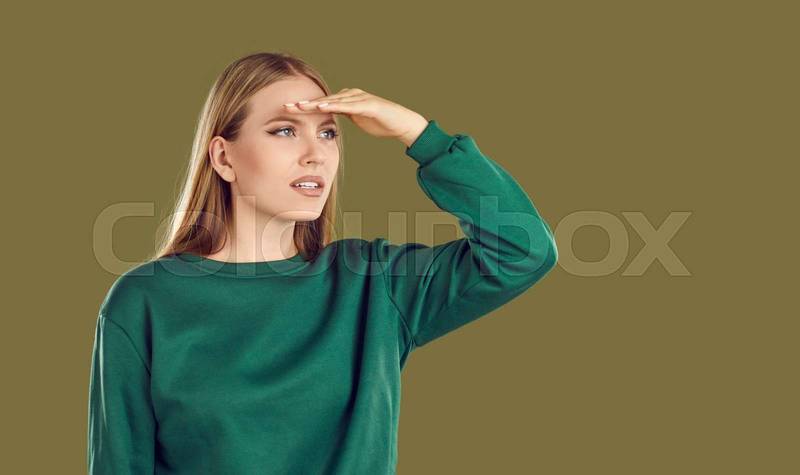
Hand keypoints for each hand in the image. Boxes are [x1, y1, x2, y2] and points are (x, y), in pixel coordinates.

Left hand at [283, 88, 429, 147]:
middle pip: (323, 100)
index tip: (287, 110)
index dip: (305, 107)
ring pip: (333, 100)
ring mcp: (360, 98)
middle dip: (304, 104)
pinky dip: (335, 105)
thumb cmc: (382, 123)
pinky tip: (322, 106)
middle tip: (285, 106)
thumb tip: (330, 120)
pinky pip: (349, 105)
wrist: (403, 124)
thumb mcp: (358, 120)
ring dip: (315, 103)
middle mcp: (351, 95)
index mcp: (347, 100)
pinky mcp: (369, 104)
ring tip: (299, 107)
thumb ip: (344, 116)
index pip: (322, 104)